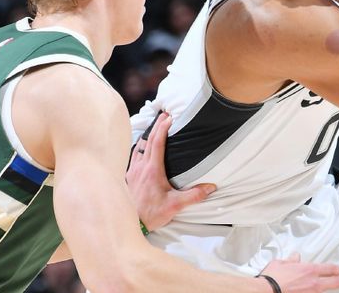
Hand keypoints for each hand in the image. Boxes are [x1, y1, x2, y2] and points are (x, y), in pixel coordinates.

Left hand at [127, 112, 215, 230]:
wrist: (130, 224)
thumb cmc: (151, 214)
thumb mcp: (175, 206)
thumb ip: (193, 196)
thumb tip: (211, 187)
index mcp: (153, 169)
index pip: (157, 142)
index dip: (163, 127)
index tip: (170, 117)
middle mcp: (141, 167)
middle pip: (148, 140)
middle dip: (157, 125)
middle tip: (164, 114)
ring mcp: (132, 171)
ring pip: (139, 146)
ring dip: (147, 135)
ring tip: (154, 127)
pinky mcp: (128, 177)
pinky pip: (133, 156)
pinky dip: (139, 147)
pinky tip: (141, 148)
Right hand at [260, 253, 338, 291]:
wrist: (267, 291)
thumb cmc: (273, 278)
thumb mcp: (282, 263)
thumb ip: (291, 260)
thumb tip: (295, 257)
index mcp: (310, 270)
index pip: (331, 269)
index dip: (335, 269)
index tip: (336, 270)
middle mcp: (314, 283)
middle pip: (336, 283)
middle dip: (337, 281)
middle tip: (337, 280)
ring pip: (324, 291)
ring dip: (323, 289)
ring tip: (319, 287)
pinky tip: (308, 292)